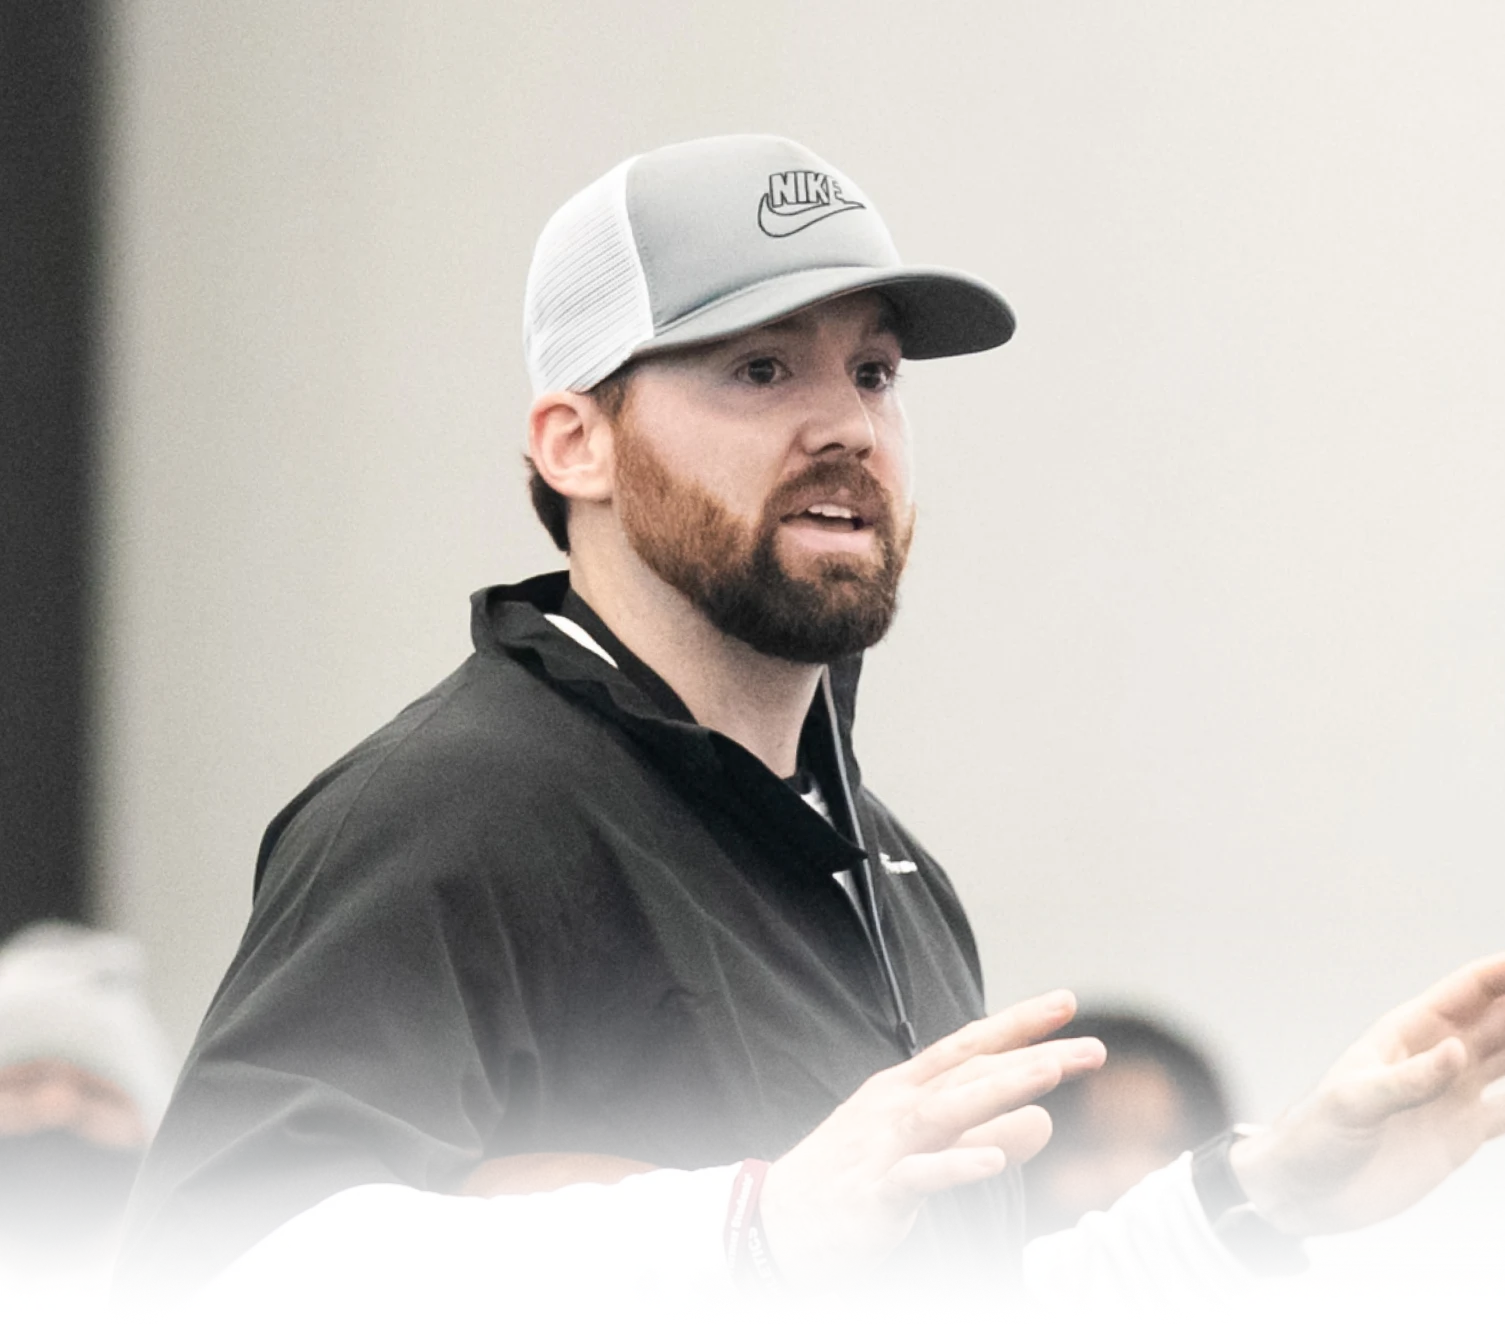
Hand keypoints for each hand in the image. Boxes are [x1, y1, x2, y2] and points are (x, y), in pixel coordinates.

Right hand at [758, 990, 1105, 1295]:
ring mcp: (881, 1147)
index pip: (967, 1048)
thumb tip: (1044, 1118)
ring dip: (999, 1090)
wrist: (771, 1224)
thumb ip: (985, 1132)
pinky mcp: (873, 1194)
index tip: (1064, 1003)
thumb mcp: (923, 1151)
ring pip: (946, 1110)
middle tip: (1090, 1048)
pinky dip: (955, 1164)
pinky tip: (994, 1160)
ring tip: (1049, 1075)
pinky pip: (918, 1176)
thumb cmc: (848, 1183)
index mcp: (903, 1091)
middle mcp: (893, 1107)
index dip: (1015, 1025)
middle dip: (1029, 1055)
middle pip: (966, 1071)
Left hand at [1231, 951, 1504, 1236]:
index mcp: (1407, 1035)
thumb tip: (1458, 1051)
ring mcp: (1450, 1096)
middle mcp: (1435, 1058)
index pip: (1467, 992)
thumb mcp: (1355, 1103)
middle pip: (1500, 1022)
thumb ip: (1407, 1080)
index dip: (1504, 973)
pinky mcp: (1460, 1136)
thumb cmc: (1315, 1135)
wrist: (1305, 1190)